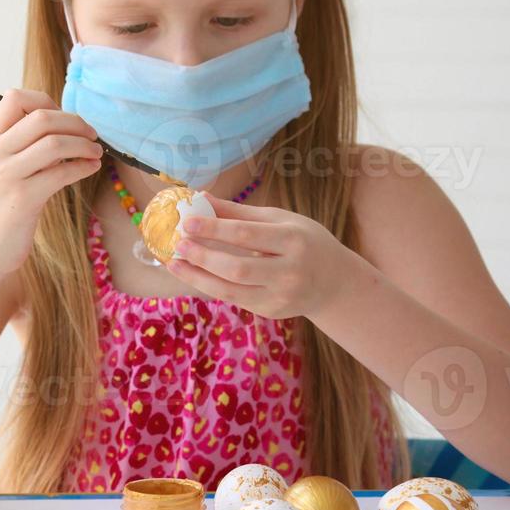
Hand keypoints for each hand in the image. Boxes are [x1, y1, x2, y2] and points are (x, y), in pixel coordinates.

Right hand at [0, 89, 102, 277]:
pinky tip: (91, 168)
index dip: (46, 100)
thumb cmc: (2, 203)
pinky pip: (61, 173)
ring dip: (84, 145)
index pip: (15, 97)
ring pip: (54, 143)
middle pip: (42, 118)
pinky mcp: (23, 198)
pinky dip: (83, 167)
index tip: (64, 118)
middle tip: (91, 135)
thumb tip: (67, 122)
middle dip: (75, 122)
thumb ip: (25, 142)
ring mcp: (7, 175)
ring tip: (95, 153)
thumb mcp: (4, 165)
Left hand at [164, 195, 355, 319]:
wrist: (335, 282)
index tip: (187, 222)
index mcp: (293, 240)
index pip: (246, 235)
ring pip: (230, 290)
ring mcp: (281, 296)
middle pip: (237, 267)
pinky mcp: (271, 312)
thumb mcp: (280, 220)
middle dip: (202, 256)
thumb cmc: (304, 242)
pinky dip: (210, 286)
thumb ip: (240, 213)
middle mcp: (289, 271)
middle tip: (178, 245)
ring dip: (197, 277)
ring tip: (174, 264)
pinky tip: (193, 274)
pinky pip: (234, 299)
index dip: (213, 229)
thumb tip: (201, 198)